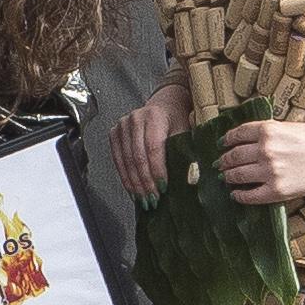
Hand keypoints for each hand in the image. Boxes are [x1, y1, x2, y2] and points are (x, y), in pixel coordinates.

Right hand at [114, 84, 189, 200]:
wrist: (165, 104)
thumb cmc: (177, 119)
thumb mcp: (185, 131)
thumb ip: (185, 151)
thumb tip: (190, 178)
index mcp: (154, 115)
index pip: (154, 148)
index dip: (157, 170)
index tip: (163, 188)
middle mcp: (135, 118)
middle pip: (138, 156)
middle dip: (145, 181)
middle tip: (152, 199)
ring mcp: (122, 125)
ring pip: (126, 161)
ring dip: (134, 184)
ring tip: (143, 200)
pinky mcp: (114, 133)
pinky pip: (118, 160)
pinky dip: (125, 178)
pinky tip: (133, 190)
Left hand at [214, 115, 304, 204]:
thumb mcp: (287, 126)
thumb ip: (265, 131)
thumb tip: (243, 140)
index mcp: (268, 130)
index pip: (237, 134)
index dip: (227, 139)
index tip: (223, 143)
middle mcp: (265, 150)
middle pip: (233, 156)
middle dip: (224, 160)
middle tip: (220, 163)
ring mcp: (269, 172)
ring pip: (236, 175)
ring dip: (228, 177)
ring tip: (226, 177)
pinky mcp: (276, 191)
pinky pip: (249, 195)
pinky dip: (239, 195)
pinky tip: (236, 194)